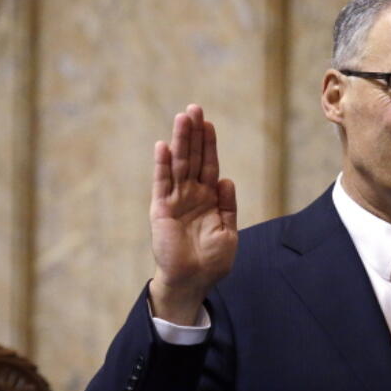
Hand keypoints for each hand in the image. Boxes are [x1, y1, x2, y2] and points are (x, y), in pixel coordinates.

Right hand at [149, 104, 237, 325]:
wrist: (193, 282)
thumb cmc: (212, 262)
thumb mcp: (228, 233)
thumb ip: (228, 207)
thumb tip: (226, 179)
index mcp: (209, 198)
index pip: (209, 164)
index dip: (209, 144)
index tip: (208, 122)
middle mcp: (191, 194)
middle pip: (193, 157)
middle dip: (194, 133)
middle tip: (194, 108)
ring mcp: (176, 200)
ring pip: (179, 164)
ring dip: (180, 141)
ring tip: (181, 117)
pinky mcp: (162, 210)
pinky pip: (162, 184)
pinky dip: (162, 166)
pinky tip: (162, 147)